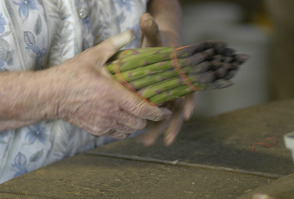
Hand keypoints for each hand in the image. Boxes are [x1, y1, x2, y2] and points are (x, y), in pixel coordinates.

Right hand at [51, 31, 171, 137]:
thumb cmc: (71, 75)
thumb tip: (130, 32)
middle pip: (139, 123)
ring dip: (136, 123)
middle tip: (150, 108)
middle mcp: (110, 113)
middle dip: (148, 118)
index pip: (143, 110)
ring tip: (137, 114)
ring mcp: (103, 124)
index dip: (158, 113)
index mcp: (113, 95)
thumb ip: (114, 44)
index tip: (166, 111)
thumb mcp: (93, 56)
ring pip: (129, 130)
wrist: (50, 95)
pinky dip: (124, 129)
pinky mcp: (96, 130)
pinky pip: (117, 134)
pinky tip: (122, 119)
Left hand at [137, 13, 196, 145]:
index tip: (187, 114)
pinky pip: (153, 115)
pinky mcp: (156, 101)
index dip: (189, 103)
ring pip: (164, 117)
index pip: (189, 92)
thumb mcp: (156, 38)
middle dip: (172, 126)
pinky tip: (137, 135)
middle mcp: (176, 90)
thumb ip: (151, 30)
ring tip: (146, 143)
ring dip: (157, 131)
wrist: (157, 49)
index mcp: (180, 78)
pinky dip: (147, 124)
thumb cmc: (160, 44)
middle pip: (177, 111)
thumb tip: (145, 17)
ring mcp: (166, 97)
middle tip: (167, 140)